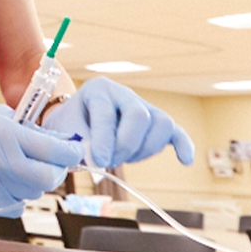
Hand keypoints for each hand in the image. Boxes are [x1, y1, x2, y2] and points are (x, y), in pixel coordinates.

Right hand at [0, 103, 83, 215]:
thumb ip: (31, 132)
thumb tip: (63, 144)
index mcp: (2, 133)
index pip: (52, 150)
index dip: (70, 152)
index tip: (74, 151)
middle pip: (45, 179)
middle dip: (54, 171)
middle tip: (49, 162)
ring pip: (30, 195)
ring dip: (32, 183)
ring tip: (17, 168)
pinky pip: (11, 206)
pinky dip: (14, 195)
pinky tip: (1, 179)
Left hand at [41, 77, 194, 168]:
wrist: (76, 122)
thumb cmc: (70, 125)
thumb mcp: (66, 130)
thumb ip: (80, 144)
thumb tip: (98, 161)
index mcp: (98, 89)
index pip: (106, 113)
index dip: (103, 139)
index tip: (99, 161)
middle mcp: (124, 93)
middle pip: (139, 115)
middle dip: (126, 145)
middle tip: (109, 162)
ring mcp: (144, 106)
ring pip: (161, 123)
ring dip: (145, 149)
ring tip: (124, 159)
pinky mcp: (157, 122)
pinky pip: (176, 131)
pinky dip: (183, 145)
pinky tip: (184, 160)